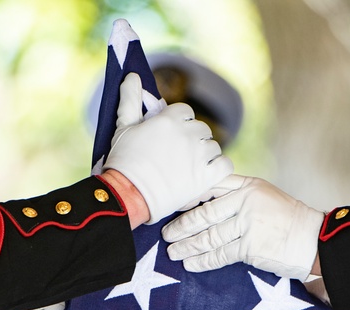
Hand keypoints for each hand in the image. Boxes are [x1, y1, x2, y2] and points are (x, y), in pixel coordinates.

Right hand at [103, 73, 232, 223]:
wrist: (128, 195)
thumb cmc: (123, 161)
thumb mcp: (124, 127)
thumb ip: (131, 99)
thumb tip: (132, 75)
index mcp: (170, 119)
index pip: (186, 111)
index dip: (179, 123)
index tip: (169, 137)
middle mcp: (188, 133)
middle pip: (202, 129)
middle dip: (192, 139)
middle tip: (178, 155)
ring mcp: (199, 155)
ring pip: (214, 147)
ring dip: (204, 155)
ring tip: (188, 167)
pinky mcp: (207, 177)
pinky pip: (225, 165)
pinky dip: (218, 168)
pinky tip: (206, 173)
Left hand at [162, 174, 323, 279]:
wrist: (314, 240)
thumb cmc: (288, 221)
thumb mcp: (265, 197)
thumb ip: (239, 198)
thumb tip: (205, 208)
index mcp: (248, 185)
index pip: (210, 186)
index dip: (187, 196)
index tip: (171, 204)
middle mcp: (247, 201)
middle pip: (204, 213)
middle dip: (182, 225)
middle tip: (166, 233)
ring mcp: (249, 223)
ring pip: (208, 235)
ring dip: (187, 245)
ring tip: (172, 252)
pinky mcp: (251, 246)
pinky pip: (220, 254)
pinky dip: (202, 261)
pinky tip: (190, 263)